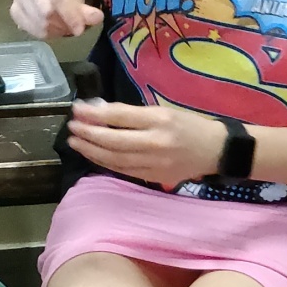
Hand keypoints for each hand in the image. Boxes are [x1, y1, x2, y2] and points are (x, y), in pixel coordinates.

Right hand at [12, 0, 101, 41]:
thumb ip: (86, 8)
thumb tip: (96, 18)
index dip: (70, 15)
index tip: (80, 29)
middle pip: (46, 11)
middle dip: (63, 24)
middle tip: (74, 29)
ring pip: (38, 22)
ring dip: (55, 30)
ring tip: (64, 28)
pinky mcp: (14, 9)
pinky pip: (28, 28)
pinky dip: (43, 33)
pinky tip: (52, 30)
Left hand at [69, 98, 225, 189]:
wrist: (215, 150)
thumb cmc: (188, 125)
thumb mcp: (163, 110)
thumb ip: (132, 113)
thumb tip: (98, 111)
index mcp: (160, 119)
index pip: (120, 117)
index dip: (95, 113)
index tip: (77, 109)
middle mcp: (156, 142)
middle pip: (114, 140)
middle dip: (89, 134)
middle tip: (71, 127)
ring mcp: (155, 163)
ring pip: (115, 159)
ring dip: (92, 150)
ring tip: (75, 142)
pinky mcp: (154, 177)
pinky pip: (123, 170)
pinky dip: (105, 163)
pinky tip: (92, 155)